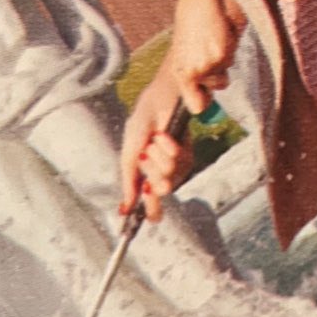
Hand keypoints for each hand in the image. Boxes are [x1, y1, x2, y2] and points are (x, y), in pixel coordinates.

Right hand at [120, 66, 195, 220]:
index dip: (148, 210)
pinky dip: (171, 150)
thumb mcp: (132, 145)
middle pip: (158, 189)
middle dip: (152, 171)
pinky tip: (167, 136)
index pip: (148, 197)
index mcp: (144, 167)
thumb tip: (128, 204)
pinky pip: (181, 163)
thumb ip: (129, 175)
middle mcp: (160, 167)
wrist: (168, 93)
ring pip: (169, 177)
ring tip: (158, 138)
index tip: (145, 223)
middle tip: (147, 152)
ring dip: (160, 157)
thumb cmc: (147, 114)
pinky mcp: (188, 152)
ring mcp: (175, 162)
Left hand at [166, 0, 237, 115]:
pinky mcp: (220, 56)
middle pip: (218, 86)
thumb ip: (193, 70)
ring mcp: (207, 65)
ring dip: (225, 57)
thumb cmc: (191, 20)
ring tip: (214, 37)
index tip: (209, 95)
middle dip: (220, 71)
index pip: (196, 105)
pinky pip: (232, 58)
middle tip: (211, 49)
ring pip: (227, 70)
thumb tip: (206, 95)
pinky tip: (221, 31)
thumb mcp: (185, 49)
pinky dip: (231, 45)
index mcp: (180, 72)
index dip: (205, 101)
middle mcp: (192, 72)